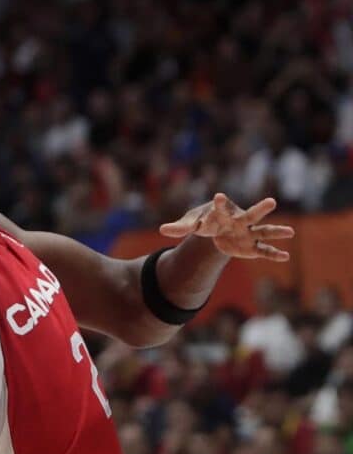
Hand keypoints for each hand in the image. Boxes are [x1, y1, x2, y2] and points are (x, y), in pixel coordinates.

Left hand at [159, 193, 294, 261]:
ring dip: (276, 232)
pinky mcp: (251, 247)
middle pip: (251, 214)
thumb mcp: (190, 223)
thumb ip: (179, 227)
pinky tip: (285, 256)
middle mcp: (239, 221)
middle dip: (260, 209)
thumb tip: (162, 230)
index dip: (220, 203)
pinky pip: (264, 250)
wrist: (217, 228)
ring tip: (290, 231)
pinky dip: (273, 254)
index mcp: (222, 212)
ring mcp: (247, 234)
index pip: (220, 207)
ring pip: (263, 232)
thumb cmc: (204, 221)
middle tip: (272, 202)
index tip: (219, 197)